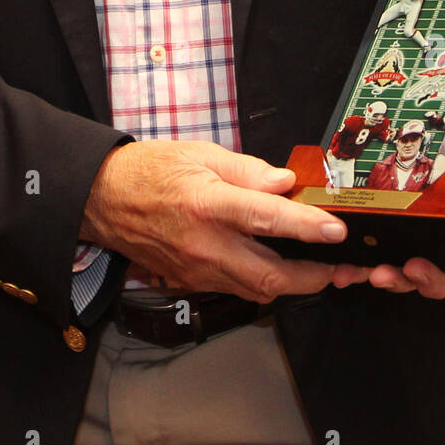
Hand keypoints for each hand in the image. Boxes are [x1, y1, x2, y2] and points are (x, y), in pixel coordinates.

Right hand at [80, 139, 368, 302]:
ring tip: (320, 270)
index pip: (266, 218)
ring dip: (291, 285)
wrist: (104, 199)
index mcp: (207, 203)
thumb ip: (248, 170)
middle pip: (269, 276)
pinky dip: (263, 282)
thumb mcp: (201, 154)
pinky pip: (236, 289)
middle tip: (341, 269)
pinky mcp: (191, 282)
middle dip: (312, 278)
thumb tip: (285, 183)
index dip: (306, 226)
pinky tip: (279, 269)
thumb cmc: (151, 170)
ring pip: (256, 290)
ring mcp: (197, 269)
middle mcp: (204, 244)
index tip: (336, 230)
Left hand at [364, 66, 444, 300]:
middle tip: (415, 268)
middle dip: (438, 280)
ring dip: (400, 279)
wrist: (428, 132)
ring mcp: (425, 238)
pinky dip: (362, 272)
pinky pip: (382, 262)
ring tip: (379, 273)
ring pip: (419, 273)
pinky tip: (345, 273)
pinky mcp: (392, 237)